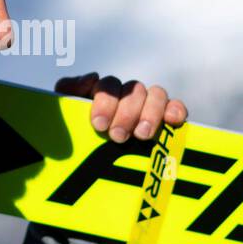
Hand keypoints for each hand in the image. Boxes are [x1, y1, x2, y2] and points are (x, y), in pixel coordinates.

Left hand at [54, 72, 188, 142]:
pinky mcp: (166, 119)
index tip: (99, 124)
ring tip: (142, 135)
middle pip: (133, 90)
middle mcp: (128, 95)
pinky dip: (176, 110)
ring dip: (150, 113)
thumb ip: (69, 91)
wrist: (89, 166)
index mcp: (104, 92)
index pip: (108, 86)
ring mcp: (148, 105)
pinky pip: (175, 107)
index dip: (105, 102)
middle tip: (117, 136)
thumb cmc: (77, 138)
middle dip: (126, 113)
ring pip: (156, 95)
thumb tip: (92, 77)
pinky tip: (173, 120)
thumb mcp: (66, 115)